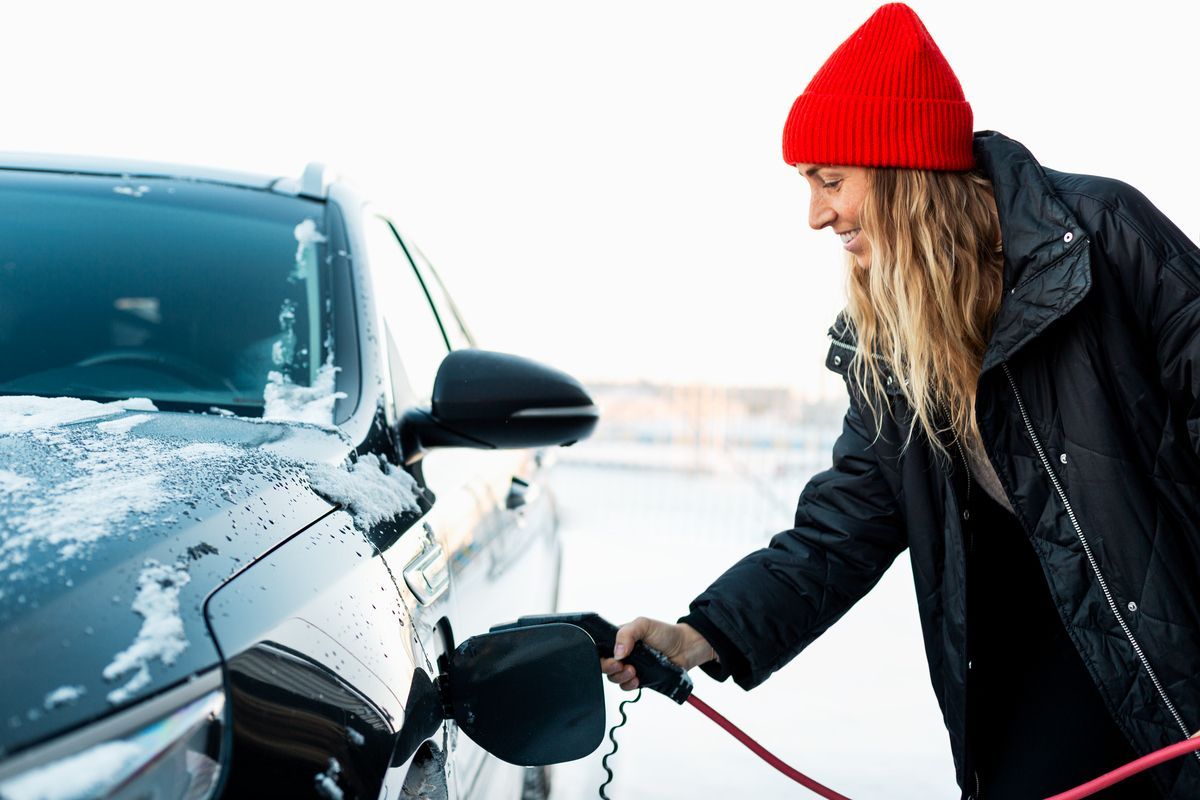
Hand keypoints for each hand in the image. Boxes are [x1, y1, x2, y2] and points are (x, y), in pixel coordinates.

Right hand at [598, 616, 716, 690]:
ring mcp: (631, 666)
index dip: (601, 656)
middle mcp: (623, 653)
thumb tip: (617, 652)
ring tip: (634, 671)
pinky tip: (637, 680)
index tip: (612, 658)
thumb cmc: (665, 633)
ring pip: (614, 678)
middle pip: (605, 665)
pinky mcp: (640, 679)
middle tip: (621, 666)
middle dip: (610, 668)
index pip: (601, 648)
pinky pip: (627, 687)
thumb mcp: (644, 625)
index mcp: (620, 638)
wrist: (686, 648)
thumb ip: (627, 633)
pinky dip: (629, 685)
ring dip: (621, 677)